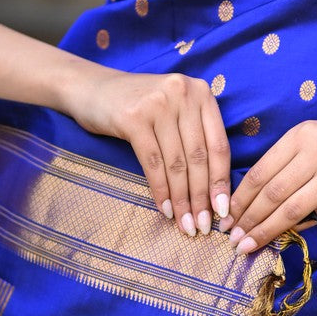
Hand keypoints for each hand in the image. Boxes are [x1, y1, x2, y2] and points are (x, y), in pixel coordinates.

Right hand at [66, 64, 230, 236]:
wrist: (93, 89)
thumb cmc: (141, 108)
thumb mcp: (175, 111)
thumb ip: (196, 136)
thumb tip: (215, 190)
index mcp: (201, 92)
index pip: (218, 145)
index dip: (221, 182)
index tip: (223, 211)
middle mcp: (183, 93)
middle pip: (198, 157)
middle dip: (201, 197)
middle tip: (203, 226)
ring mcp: (158, 104)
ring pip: (176, 163)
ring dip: (182, 200)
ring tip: (185, 224)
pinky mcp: (133, 118)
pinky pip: (153, 163)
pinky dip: (160, 190)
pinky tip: (165, 208)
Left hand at [226, 119, 316, 254]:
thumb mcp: (315, 140)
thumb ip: (287, 163)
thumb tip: (253, 201)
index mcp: (301, 134)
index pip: (261, 171)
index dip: (240, 199)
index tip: (225, 218)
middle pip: (272, 193)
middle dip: (248, 220)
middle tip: (232, 239)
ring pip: (291, 209)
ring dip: (266, 231)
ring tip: (248, 246)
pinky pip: (316, 217)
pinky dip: (297, 228)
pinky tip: (283, 237)